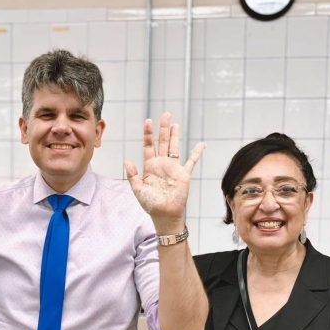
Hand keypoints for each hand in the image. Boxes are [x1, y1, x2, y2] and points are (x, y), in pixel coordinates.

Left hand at [124, 112, 204, 229]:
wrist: (164, 215)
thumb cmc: (150, 204)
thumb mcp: (138, 190)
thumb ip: (132, 176)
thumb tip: (127, 161)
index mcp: (150, 166)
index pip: (149, 146)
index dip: (148, 134)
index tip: (148, 121)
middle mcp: (162, 164)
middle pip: (163, 142)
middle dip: (163, 129)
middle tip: (165, 114)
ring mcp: (173, 168)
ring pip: (175, 147)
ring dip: (175, 136)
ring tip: (175, 123)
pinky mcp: (184, 174)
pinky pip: (191, 161)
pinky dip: (197, 153)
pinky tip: (202, 145)